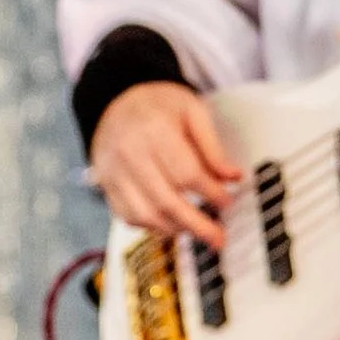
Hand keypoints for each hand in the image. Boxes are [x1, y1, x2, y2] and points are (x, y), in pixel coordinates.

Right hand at [89, 81, 241, 246]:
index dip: (211, 192)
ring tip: (196, 232)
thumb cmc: (158, 105)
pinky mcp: (106, 185)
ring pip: (145, 215)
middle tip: (218, 238)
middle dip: (197, 225)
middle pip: (166, 201)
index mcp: (154, 130)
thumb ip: (212, 145)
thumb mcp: (192, 110)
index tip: (227, 201)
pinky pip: (128, 216)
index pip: (187, 173)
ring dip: (175, 229)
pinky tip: (171, 225)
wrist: (117, 101)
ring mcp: (113, 172)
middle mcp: (129, 153)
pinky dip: (151, 227)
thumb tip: (232, 177)